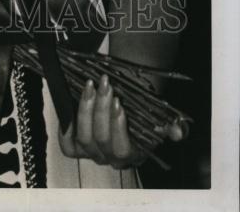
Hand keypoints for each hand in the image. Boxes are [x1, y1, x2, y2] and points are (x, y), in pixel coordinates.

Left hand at [59, 74, 185, 169]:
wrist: (123, 104)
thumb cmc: (139, 111)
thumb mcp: (158, 117)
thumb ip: (172, 127)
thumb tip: (177, 132)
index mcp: (131, 154)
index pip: (122, 148)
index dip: (118, 126)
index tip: (119, 103)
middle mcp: (109, 157)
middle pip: (100, 138)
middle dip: (101, 109)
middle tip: (104, 86)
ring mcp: (92, 153)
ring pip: (84, 137)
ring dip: (86, 109)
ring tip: (90, 86)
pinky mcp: (76, 147)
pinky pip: (67, 144)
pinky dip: (67, 127)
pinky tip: (71, 107)